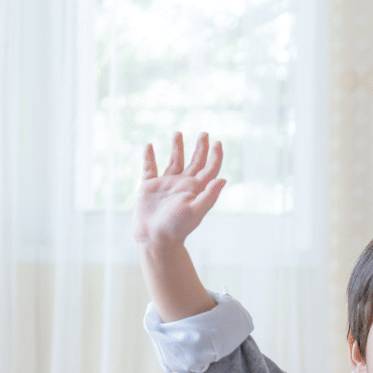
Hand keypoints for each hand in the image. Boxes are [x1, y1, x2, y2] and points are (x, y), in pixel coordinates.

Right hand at [132, 131, 225, 246]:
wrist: (154, 238)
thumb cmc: (177, 227)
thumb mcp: (196, 211)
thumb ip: (209, 194)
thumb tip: (224, 179)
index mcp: (196, 189)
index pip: (209, 169)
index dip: (215, 156)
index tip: (218, 142)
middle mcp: (183, 185)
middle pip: (195, 162)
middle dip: (199, 148)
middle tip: (204, 133)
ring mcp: (166, 185)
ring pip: (174, 161)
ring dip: (176, 148)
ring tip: (178, 133)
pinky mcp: (149, 187)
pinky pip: (149, 168)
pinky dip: (149, 157)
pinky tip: (149, 145)